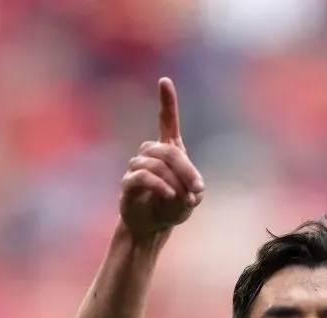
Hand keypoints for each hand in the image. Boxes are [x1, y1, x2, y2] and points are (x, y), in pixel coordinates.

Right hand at [119, 78, 204, 238]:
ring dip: (175, 183)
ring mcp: (137, 166)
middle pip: (168, 151)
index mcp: (168, 150)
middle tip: (198, 189)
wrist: (154, 226)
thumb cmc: (173, 207)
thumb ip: (192, 186)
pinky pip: (143, 177)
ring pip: (157, 165)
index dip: (166, 102)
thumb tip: (185, 185)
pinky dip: (160, 186)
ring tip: (182, 200)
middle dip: (187, 170)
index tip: (164, 81)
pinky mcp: (128, 183)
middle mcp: (150, 153)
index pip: (166, 121)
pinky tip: (170, 196)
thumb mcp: (191, 196)